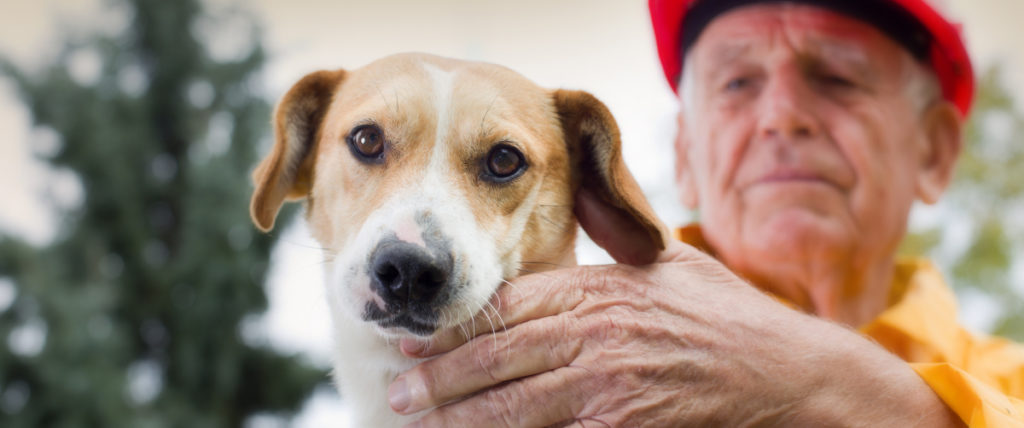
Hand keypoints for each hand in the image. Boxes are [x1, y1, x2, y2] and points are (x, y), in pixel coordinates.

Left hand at [388, 241, 962, 426]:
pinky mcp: (625, 422)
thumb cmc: (726, 314)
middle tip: (398, 389)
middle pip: (499, 353)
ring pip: (515, 401)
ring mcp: (609, 381)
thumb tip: (581, 214)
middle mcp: (597, 331)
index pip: (510, 304)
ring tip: (418, 420)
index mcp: (600, 288)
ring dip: (459, 414)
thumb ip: (615, 245)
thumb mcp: (668, 263)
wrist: (784, 370)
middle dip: (441, 375)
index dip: (458, 325)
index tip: (421, 338)